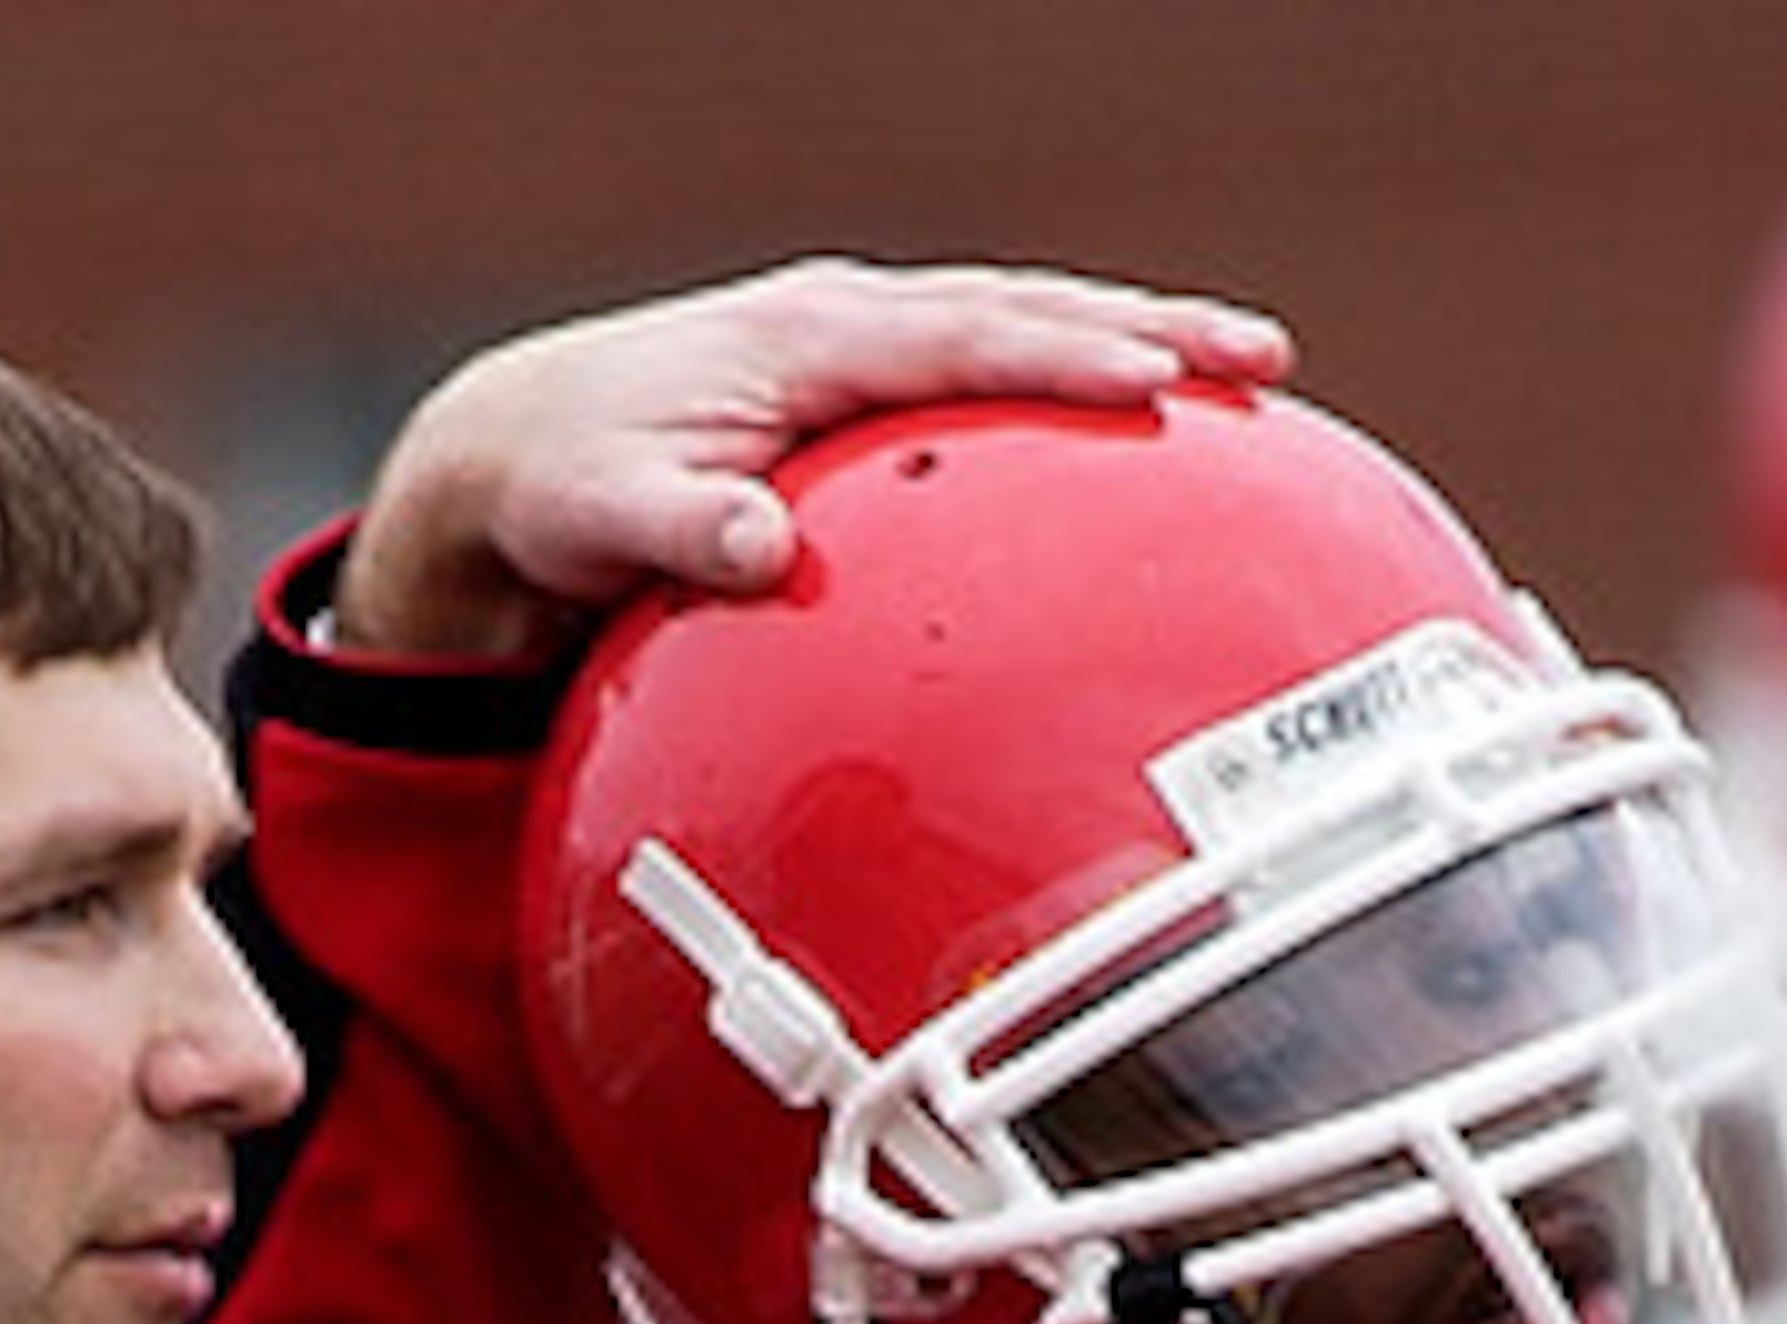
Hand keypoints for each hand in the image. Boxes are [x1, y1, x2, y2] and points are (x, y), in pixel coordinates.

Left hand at [334, 253, 1290, 663]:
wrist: (524, 451)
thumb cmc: (567, 490)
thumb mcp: (606, 517)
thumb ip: (682, 531)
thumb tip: (757, 550)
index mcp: (807, 341)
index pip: (963, 338)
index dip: (1065, 359)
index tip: (1158, 386)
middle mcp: (849, 321)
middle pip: (1026, 309)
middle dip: (1149, 329)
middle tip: (1262, 362)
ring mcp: (866, 346)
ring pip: (1026, 327)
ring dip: (1138, 343)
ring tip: (1250, 379)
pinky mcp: (871, 386)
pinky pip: (993, 373)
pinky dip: (1075, 383)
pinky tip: (1151, 433)